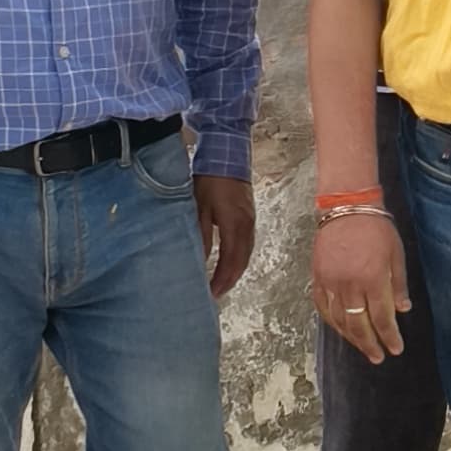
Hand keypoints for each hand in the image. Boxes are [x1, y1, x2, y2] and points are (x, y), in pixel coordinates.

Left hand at [194, 172, 254, 299]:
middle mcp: (247, 226)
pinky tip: (231, 261)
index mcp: (235, 225)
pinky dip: (239, 257)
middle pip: (242, 261)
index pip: (231, 261)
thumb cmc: (210, 180)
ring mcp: (250, 220)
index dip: (222, 280)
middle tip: (217, 294)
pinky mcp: (249, 215)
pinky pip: (247, 243)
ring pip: (246, 253)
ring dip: (236, 270)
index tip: (211, 293)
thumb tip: (199, 261)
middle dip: (230, 279)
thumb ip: (200, 236)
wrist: (227, 155)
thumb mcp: (199, 208)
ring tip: (223, 282)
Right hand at [311, 209, 409, 362]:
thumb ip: (398, 284)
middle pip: (359, 325)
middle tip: (378, 356)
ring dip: (352, 338)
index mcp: (372, 279)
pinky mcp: (317, 278)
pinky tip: (341, 329)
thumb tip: (403, 310)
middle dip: (370, 344)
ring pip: (339, 320)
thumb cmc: (376, 228)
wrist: (346, 207)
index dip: (389, 337)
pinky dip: (332, 322)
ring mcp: (330, 283)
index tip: (396, 349)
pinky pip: (323, 308)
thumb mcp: (396, 254)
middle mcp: (350, 285)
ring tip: (363, 347)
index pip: (382, 318)